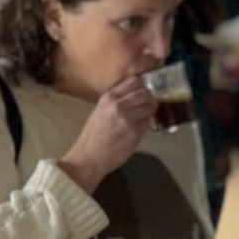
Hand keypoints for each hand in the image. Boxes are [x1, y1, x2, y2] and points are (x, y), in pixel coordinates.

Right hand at [59, 72, 154, 192]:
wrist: (88, 158)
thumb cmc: (92, 137)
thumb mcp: (99, 112)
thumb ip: (115, 102)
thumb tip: (134, 96)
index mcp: (108, 98)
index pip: (133, 81)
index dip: (142, 86)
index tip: (143, 92)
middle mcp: (118, 105)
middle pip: (144, 93)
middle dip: (149, 99)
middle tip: (149, 105)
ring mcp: (127, 119)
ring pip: (149, 107)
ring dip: (150, 112)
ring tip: (144, 117)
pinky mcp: (135, 132)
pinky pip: (147, 122)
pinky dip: (146, 124)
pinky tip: (139, 128)